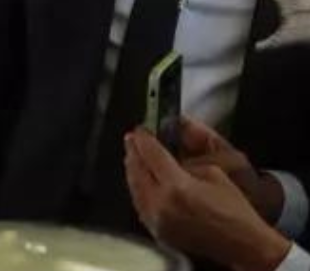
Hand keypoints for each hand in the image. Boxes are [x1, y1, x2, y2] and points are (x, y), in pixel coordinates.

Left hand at [125, 129, 290, 270]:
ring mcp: (157, 220)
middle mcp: (161, 204)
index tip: (140, 131)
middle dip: (134, 152)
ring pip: (134, 188)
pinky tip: (141, 181)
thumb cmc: (235, 212)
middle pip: (137, 170)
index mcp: (177, 186)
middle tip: (133, 140)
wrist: (243, 245)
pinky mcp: (157, 232)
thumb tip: (164, 152)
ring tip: (134, 157)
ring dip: (133, 170)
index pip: (151, 154)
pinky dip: (138, 190)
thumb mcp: (213, 173)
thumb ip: (184, 161)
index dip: (143, 139)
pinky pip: (140, 205)